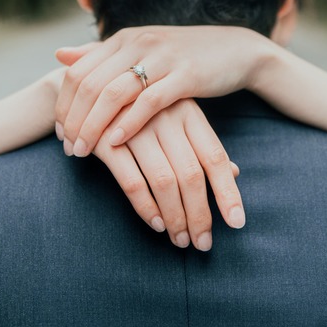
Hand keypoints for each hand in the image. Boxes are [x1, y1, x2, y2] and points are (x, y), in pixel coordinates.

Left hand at [54, 26, 273, 156]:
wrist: (235, 50)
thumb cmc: (182, 56)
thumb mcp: (139, 49)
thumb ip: (100, 54)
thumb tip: (59, 55)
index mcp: (123, 39)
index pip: (78, 71)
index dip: (64, 104)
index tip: (59, 133)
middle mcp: (138, 43)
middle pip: (90, 83)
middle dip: (74, 120)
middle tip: (68, 148)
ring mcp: (162, 58)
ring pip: (114, 92)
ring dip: (93, 126)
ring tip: (85, 151)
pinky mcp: (186, 75)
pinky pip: (149, 101)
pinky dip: (129, 123)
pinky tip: (116, 142)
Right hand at [89, 98, 245, 250]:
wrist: (90, 83)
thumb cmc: (141, 109)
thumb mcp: (177, 118)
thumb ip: (201, 145)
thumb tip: (235, 172)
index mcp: (188, 112)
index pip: (215, 157)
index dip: (228, 192)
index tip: (237, 223)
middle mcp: (166, 117)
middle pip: (191, 174)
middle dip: (200, 215)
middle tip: (202, 244)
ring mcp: (136, 127)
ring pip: (164, 181)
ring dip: (175, 217)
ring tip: (181, 240)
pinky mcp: (107, 140)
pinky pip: (132, 181)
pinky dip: (146, 207)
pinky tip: (156, 224)